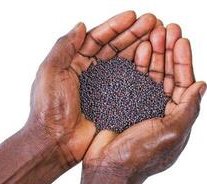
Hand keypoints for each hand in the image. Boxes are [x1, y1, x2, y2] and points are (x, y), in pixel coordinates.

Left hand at [27, 11, 156, 164]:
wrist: (57, 143)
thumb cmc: (49, 110)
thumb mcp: (50, 72)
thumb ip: (64, 46)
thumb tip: (81, 25)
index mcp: (76, 61)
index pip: (98, 38)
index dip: (115, 26)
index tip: (133, 16)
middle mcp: (92, 71)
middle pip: (116, 47)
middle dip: (134, 33)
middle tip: (152, 22)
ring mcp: (106, 86)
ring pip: (126, 61)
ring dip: (141, 47)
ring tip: (157, 35)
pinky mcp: (115, 101)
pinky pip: (130, 82)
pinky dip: (142, 70)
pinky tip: (153, 59)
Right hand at [78, 23, 206, 183]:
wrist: (108, 166)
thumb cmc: (140, 155)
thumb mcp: (172, 132)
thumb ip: (189, 108)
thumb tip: (202, 85)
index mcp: (176, 116)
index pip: (183, 83)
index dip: (183, 61)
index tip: (181, 40)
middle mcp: (161, 109)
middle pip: (167, 74)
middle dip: (168, 52)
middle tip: (168, 30)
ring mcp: (142, 104)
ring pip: (151, 73)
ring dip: (154, 54)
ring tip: (153, 34)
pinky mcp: (125, 101)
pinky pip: (133, 79)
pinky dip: (137, 64)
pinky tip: (139, 50)